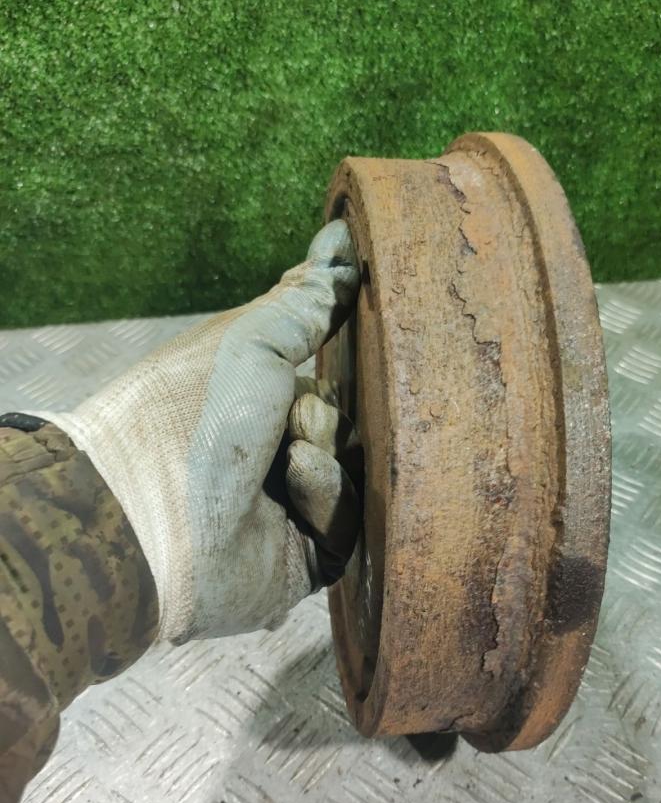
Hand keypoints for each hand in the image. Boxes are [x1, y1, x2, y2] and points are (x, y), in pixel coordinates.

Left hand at [42, 221, 360, 643]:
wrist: (151, 522)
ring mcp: (286, 503)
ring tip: (287, 456)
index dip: (337, 339)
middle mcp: (267, 446)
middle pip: (344, 414)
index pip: (312, 358)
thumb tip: (342, 249)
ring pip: (354, 465)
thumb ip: (301, 303)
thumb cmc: (187, 416)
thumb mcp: (247, 342)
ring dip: (326, 451)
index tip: (367, 309)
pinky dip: (326, 495)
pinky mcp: (305, 553)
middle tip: (294, 415)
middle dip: (326, 410)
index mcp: (245, 394)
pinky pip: (348, 517)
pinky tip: (293, 486)